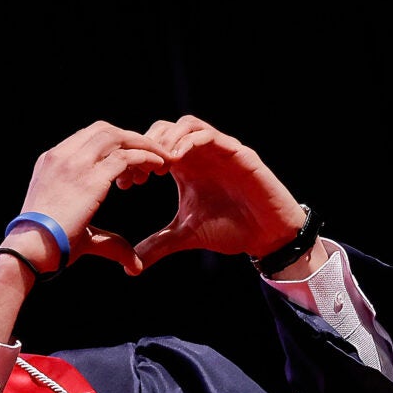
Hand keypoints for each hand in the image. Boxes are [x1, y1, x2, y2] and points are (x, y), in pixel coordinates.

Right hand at [9, 121, 170, 274]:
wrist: (31, 247)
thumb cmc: (49, 245)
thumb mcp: (78, 231)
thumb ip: (108, 241)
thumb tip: (135, 265)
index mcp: (51, 161)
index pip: (87, 138)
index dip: (112, 145)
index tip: (129, 164)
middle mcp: (62, 155)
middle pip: (104, 130)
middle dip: (130, 140)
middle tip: (150, 156)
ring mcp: (76, 162)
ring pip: (117, 137)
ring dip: (142, 145)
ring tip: (161, 160)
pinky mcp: (92, 176)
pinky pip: (126, 156)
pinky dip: (146, 157)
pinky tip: (158, 167)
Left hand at [131, 115, 307, 272]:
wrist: (267, 236)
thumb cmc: (231, 229)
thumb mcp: (187, 235)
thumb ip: (159, 245)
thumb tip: (130, 267)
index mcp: (186, 166)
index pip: (154, 145)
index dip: (136, 159)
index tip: (126, 183)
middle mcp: (201, 153)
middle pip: (164, 128)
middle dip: (146, 146)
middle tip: (138, 173)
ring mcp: (220, 150)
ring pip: (186, 124)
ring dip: (166, 140)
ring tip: (156, 167)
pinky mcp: (239, 154)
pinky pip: (211, 136)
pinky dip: (189, 143)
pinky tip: (175, 162)